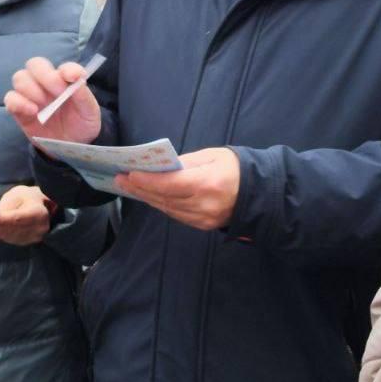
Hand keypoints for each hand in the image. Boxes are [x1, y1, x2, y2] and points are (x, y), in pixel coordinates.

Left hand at [0, 185, 52, 246]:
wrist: (42, 207)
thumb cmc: (29, 197)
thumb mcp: (19, 195)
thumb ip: (7, 206)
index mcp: (38, 213)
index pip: (16, 219)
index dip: (0, 221)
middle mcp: (38, 229)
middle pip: (10, 230)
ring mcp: (34, 237)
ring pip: (8, 236)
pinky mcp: (27, 242)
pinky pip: (9, 239)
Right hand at [4, 57, 101, 146]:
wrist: (69, 146)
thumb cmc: (81, 124)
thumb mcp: (89, 112)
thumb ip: (83, 95)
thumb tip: (77, 79)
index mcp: (66, 80)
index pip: (65, 67)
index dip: (68, 70)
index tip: (72, 77)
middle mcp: (46, 83)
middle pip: (35, 64)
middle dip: (44, 75)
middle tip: (57, 91)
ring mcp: (31, 95)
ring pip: (20, 77)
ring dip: (30, 88)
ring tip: (41, 104)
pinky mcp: (19, 109)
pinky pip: (10, 98)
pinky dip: (17, 102)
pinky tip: (31, 111)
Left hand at [113, 148, 239, 231]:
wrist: (259, 192)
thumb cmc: (235, 167)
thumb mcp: (211, 156)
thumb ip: (185, 162)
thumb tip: (160, 167)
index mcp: (207, 184)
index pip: (170, 185)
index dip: (148, 181)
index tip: (129, 174)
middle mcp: (204, 205)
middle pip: (165, 199)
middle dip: (141, 189)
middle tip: (121, 179)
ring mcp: (204, 219)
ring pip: (168, 209)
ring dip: (148, 198)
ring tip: (130, 187)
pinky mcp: (204, 226)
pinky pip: (177, 215)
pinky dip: (162, 205)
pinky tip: (150, 196)